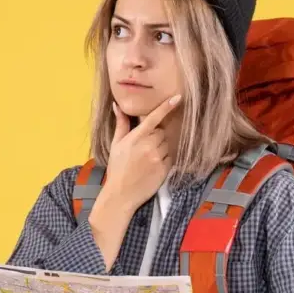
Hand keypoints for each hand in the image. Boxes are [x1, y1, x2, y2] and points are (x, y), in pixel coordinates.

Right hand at [102, 94, 180, 211]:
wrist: (121, 194)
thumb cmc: (117, 168)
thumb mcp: (116, 145)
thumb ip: (121, 125)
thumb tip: (118, 106)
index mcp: (136, 138)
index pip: (153, 118)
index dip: (166, 107)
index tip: (177, 98)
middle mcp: (148, 146)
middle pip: (162, 132)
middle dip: (156, 136)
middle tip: (144, 148)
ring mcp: (158, 158)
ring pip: (167, 144)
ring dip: (160, 148)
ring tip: (147, 159)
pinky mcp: (165, 169)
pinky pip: (170, 157)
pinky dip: (165, 159)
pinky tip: (153, 167)